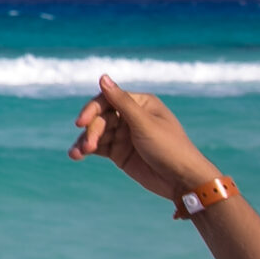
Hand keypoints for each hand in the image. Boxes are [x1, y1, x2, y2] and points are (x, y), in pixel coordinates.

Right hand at [68, 76, 218, 202]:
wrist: (182, 181)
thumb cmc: (169, 148)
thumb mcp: (144, 123)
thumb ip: (121, 101)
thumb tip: (102, 76)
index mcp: (140, 104)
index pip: (108, 99)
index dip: (92, 109)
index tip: (81, 123)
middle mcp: (130, 116)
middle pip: (100, 117)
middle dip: (91, 130)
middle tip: (89, 145)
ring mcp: (124, 135)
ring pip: (96, 133)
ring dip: (85, 141)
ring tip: (78, 153)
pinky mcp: (119, 152)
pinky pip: (98, 147)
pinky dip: (86, 150)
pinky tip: (77, 155)